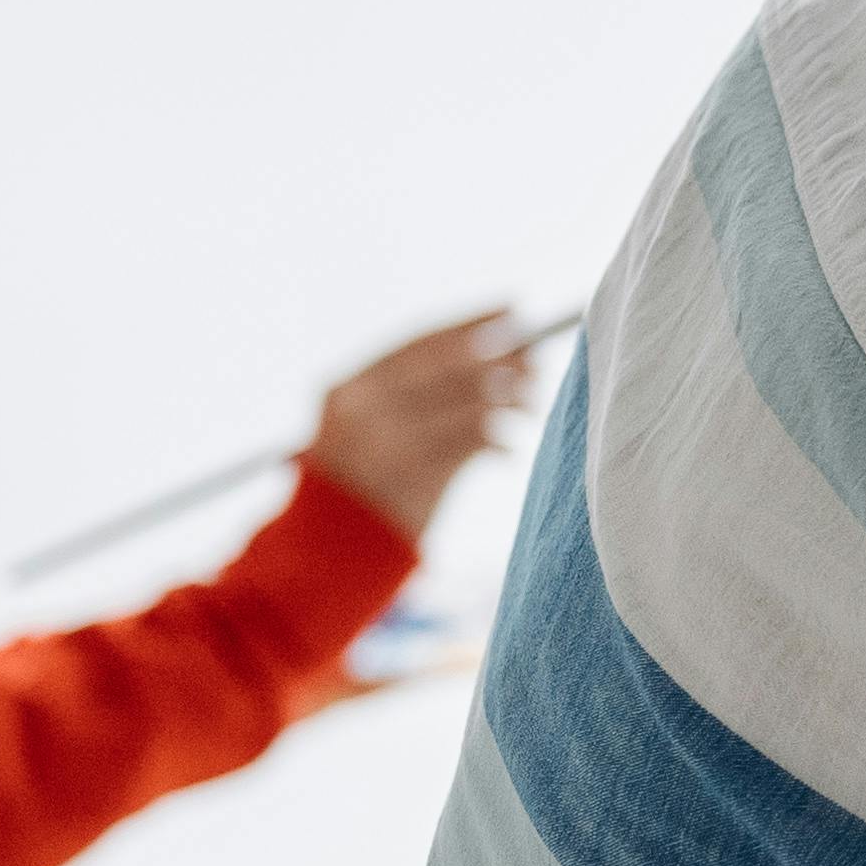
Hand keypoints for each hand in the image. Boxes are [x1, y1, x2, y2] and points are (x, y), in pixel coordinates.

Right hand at [302, 310, 541, 542]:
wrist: (330, 557)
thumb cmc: (363, 490)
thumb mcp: (370, 432)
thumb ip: (420, 393)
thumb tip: (505, 351)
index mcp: (348, 390)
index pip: (419, 342)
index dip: (470, 324)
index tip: (513, 309)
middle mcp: (363, 407)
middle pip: (451, 363)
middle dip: (502, 357)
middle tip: (536, 361)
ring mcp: (387, 438)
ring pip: (471, 396)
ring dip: (512, 398)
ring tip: (529, 407)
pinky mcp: (415, 472)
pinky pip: (476, 436)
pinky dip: (501, 438)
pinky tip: (506, 448)